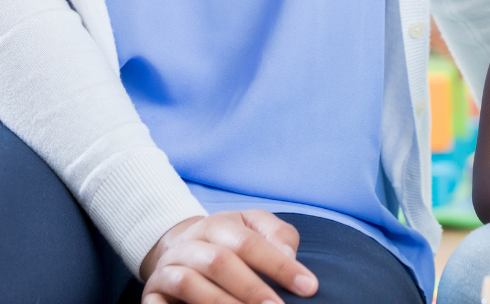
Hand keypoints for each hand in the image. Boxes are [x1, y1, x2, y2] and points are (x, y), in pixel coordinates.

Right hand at [140, 210, 318, 303]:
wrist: (175, 250)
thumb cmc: (227, 242)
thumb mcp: (253, 227)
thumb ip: (277, 235)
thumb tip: (290, 255)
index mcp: (218, 224)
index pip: (252, 243)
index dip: (281, 265)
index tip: (309, 287)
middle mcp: (190, 244)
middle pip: (221, 263)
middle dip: (252, 290)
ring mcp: (168, 270)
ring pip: (191, 285)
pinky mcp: (150, 295)